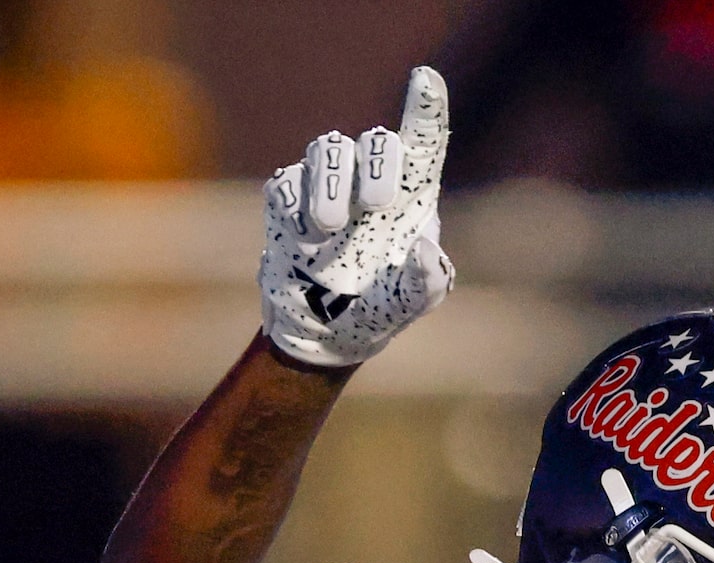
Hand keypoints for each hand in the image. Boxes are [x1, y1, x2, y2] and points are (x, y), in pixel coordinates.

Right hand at [259, 66, 454, 369]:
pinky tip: (302, 239)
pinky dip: (294, 207)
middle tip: (376, 205)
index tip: (426, 78)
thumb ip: (426, 284)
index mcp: (411, 198)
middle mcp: (370, 181)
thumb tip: (427, 249)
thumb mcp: (407, 307)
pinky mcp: (288, 200)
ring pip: (326, 149)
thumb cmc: (376, 311)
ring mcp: (327, 186)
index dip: (425, 108)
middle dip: (377, 163)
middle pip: (375, 139)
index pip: (423, 142)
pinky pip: (286, 182)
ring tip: (327, 229)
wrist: (321, 334)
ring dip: (329, 183)